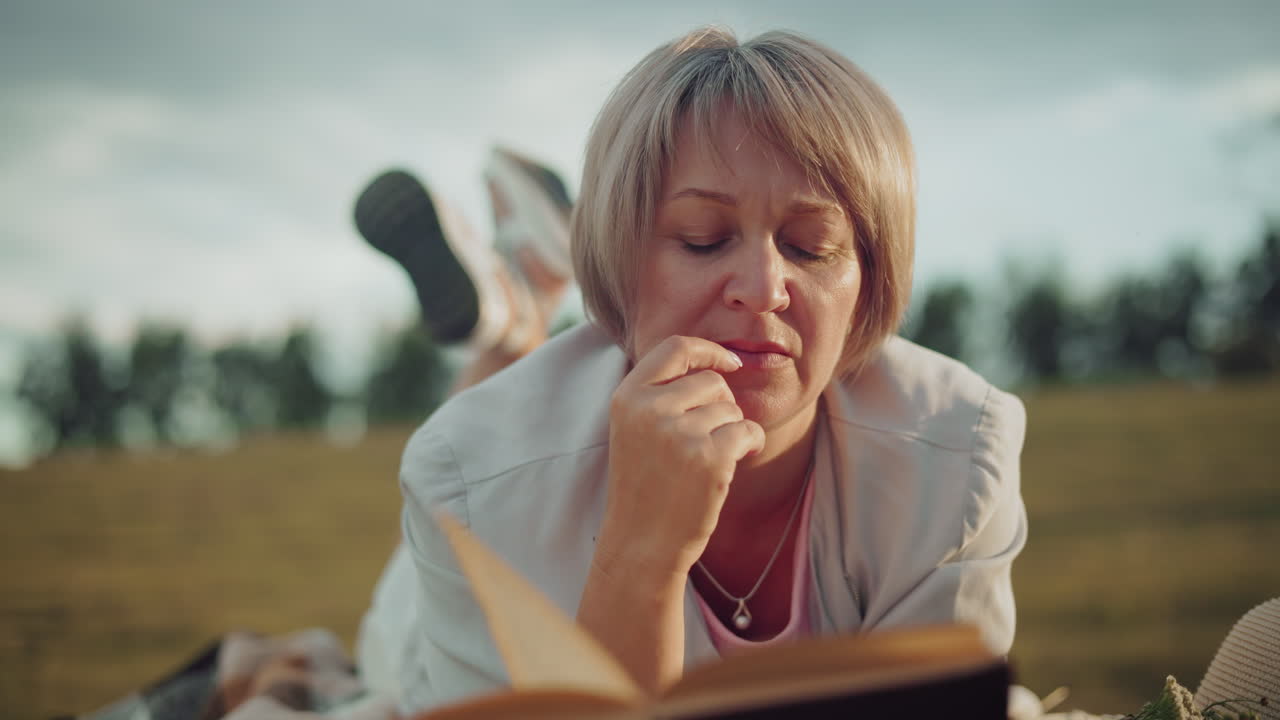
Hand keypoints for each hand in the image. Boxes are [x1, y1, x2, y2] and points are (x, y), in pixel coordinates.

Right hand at [597, 335, 765, 580]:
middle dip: (722, 405)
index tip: (729, 363)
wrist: (641, 544)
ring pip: (731, 409)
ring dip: (732, 431)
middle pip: (711, 381)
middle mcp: (650, 410)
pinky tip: (735, 463)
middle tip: (710, 437)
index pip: (675, 347)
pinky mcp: (709, 458)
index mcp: (628, 397)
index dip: (708, 351)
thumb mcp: (635, 430)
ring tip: (710, 459)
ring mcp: (679, 433)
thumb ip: (662, 393)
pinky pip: (749, 431)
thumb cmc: (644, 486)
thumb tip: (719, 363)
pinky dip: (750, 445)